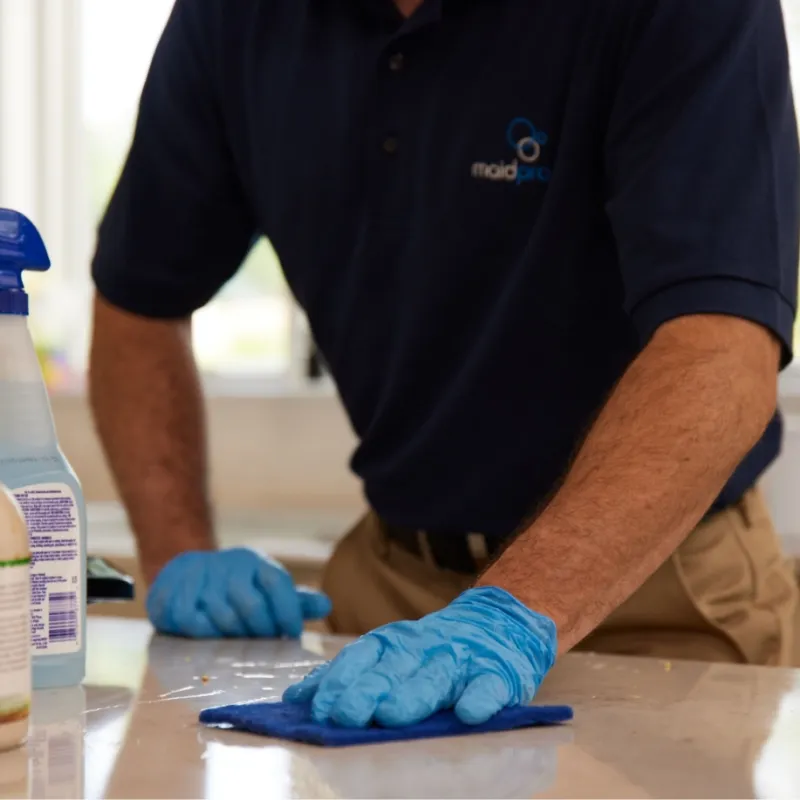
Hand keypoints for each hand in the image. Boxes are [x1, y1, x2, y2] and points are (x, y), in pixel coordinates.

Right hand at [146, 548, 331, 637]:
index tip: (292, 635)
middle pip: (253, 607)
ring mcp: (201, 578)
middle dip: (262, 632)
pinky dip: (204, 635)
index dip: (288, 612)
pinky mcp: (176, 593)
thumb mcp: (265, 587)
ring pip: (225, 619)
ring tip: (236, 641)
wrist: (184, 569)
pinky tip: (208, 635)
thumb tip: (327, 605)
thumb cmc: (236, 586)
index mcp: (256, 562)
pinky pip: (195, 623)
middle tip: (263, 644)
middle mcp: (230, 566)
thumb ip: (294, 600)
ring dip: (233, 637)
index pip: (279, 583)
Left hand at [282, 586, 556, 726]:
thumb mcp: (393, 654)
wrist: (502, 621)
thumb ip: (351, 674)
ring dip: (413, 694)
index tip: (316, 707)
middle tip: (343, 715)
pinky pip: (489, 685)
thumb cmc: (435, 649)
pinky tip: (469, 712)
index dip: (339, 679)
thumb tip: (297, 698)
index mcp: (396, 643)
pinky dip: (480, 698)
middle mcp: (425, 647)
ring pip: (436, 676)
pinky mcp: (499, 672)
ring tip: (391, 714)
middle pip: (394, 669)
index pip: (362, 657)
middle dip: (366, 691)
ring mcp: (462, 658)